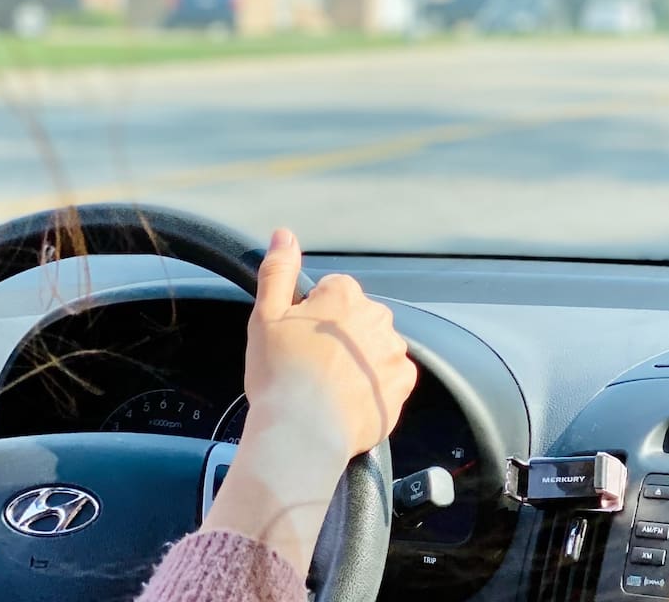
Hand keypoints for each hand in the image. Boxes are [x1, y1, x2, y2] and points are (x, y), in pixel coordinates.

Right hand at [203, 229, 416, 576]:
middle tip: (310, 366)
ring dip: (358, 360)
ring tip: (328, 387)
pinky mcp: (402, 385)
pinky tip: (348, 400)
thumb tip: (284, 234)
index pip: (333, 292)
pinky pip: (390, 378)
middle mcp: (377, 318)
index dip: (312, 316)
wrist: (303, 433)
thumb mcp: (266, 315)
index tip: (299, 340)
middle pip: (357, 318)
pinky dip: (374, 386)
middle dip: (339, 336)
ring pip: (375, 347)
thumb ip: (278, 269)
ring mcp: (393, 352)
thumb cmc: (280, 375)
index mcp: (345, 295)